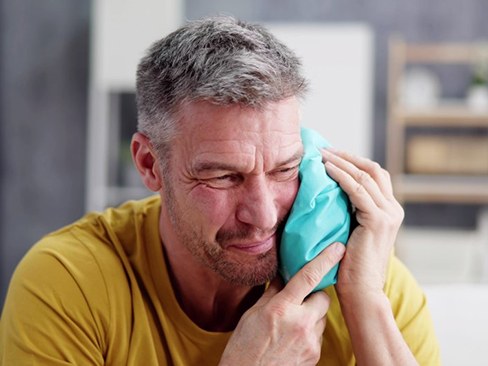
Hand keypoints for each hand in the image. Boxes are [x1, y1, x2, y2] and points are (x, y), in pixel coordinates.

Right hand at [219, 243, 345, 365]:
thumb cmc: (244, 347)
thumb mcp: (253, 314)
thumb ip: (272, 292)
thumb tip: (283, 275)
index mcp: (282, 308)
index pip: (308, 277)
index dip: (325, 259)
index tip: (337, 247)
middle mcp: (300, 323)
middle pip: (323, 298)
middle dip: (315, 295)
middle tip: (299, 299)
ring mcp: (310, 342)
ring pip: (321, 317)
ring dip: (311, 315)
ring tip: (291, 323)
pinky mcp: (315, 356)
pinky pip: (318, 335)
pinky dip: (309, 332)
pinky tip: (293, 338)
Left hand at [321, 148, 403, 299]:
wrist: (361, 292)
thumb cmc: (350, 266)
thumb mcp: (351, 231)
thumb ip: (349, 212)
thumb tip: (328, 193)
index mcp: (389, 210)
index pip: (374, 175)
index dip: (352, 161)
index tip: (330, 154)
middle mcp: (394, 209)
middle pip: (372, 169)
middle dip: (347, 156)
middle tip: (323, 150)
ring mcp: (389, 214)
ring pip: (365, 176)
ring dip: (341, 162)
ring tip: (320, 155)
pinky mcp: (378, 220)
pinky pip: (358, 190)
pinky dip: (341, 176)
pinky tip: (326, 169)